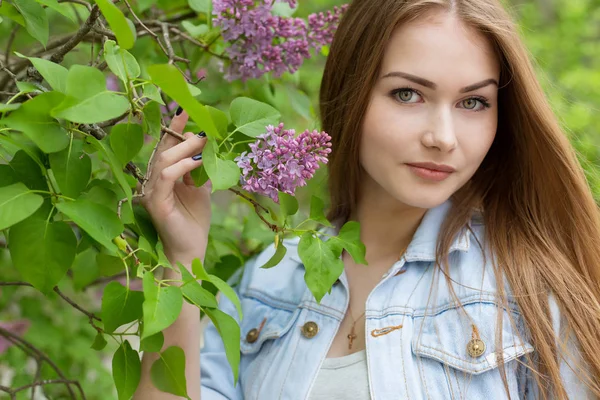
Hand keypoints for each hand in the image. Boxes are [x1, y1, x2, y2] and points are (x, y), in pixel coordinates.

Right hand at [140, 108, 210, 264]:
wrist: (191, 249)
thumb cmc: (194, 221)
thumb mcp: (201, 189)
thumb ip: (200, 169)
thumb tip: (206, 146)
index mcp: (162, 176)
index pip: (166, 146)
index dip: (175, 127)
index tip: (187, 108)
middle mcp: (152, 181)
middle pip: (163, 148)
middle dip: (181, 132)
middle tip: (204, 128)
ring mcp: (150, 191)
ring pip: (164, 159)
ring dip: (185, 148)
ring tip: (203, 142)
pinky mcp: (155, 202)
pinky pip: (166, 176)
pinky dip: (182, 166)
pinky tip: (197, 161)